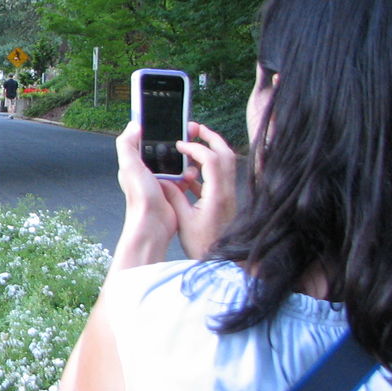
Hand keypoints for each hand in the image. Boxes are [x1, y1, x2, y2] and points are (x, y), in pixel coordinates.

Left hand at [110, 121, 181, 269]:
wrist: (154, 225)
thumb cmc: (140, 198)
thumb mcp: (130, 167)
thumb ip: (127, 145)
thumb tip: (134, 125)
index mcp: (135, 163)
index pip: (143, 140)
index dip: (154, 130)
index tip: (166, 120)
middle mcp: (147, 171)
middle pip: (163, 150)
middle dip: (175, 143)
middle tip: (187, 134)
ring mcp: (161, 180)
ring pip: (176, 162)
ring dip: (185, 159)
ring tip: (191, 156)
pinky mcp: (174, 190)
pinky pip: (184, 176)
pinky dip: (190, 174)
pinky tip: (193, 173)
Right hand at [159, 121, 237, 258]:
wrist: (223, 262)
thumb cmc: (205, 245)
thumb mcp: (184, 220)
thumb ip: (174, 196)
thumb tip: (163, 180)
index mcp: (218, 194)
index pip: (211, 160)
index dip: (195, 148)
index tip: (179, 146)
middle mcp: (227, 191)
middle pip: (226, 154)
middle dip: (210, 137)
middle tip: (194, 128)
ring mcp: (229, 195)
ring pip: (225, 164)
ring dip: (209, 151)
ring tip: (190, 146)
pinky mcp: (225, 201)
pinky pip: (218, 177)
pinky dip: (206, 169)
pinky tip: (189, 176)